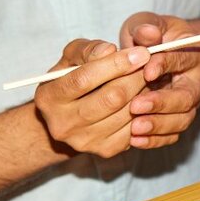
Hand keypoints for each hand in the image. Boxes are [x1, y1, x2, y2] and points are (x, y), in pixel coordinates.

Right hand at [34, 40, 149, 157]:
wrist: (69, 119)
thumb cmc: (72, 80)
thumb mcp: (71, 59)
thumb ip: (88, 50)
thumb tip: (109, 49)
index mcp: (49, 97)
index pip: (84, 79)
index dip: (116, 64)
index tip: (141, 53)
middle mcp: (63, 123)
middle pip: (111, 98)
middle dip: (136, 78)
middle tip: (150, 64)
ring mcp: (85, 140)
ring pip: (127, 113)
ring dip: (145, 93)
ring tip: (149, 79)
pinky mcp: (105, 150)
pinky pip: (135, 129)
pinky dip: (146, 112)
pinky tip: (147, 100)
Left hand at [120, 12, 199, 148]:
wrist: (160, 55)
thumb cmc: (151, 36)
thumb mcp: (147, 24)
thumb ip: (146, 26)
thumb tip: (147, 33)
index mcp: (195, 54)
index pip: (184, 60)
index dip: (166, 65)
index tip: (146, 71)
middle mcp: (197, 82)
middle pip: (187, 97)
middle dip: (162, 103)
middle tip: (136, 106)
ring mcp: (190, 104)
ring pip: (182, 119)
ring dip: (159, 125)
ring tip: (134, 128)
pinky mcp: (179, 119)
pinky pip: (173, 135)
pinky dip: (155, 140)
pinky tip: (134, 140)